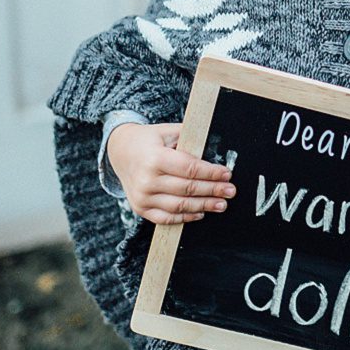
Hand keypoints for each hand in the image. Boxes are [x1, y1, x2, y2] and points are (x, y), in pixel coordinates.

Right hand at [105, 123, 234, 225]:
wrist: (119, 152)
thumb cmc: (147, 141)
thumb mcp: (166, 132)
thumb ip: (189, 140)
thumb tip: (215, 150)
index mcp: (154, 158)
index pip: (189, 168)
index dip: (211, 173)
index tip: (226, 174)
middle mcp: (147, 180)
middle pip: (188, 189)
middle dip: (213, 190)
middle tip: (230, 191)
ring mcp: (143, 197)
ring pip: (180, 206)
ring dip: (204, 206)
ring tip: (221, 204)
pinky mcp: (141, 209)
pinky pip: (167, 218)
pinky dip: (186, 217)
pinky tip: (200, 212)